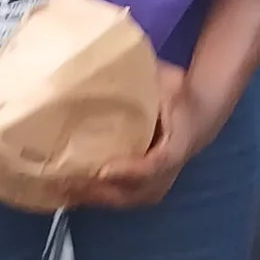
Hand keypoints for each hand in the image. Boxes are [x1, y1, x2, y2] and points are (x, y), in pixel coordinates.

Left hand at [73, 67, 198, 210]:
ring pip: (123, 200)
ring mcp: (157, 184)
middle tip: (67, 181)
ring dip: (92, 197)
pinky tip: (70, 191)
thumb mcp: (167, 82)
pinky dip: (95, 197)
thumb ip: (145, 78)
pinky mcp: (145, 189)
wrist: (198, 116)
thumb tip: (111, 60)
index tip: (103, 170)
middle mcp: (166, 172)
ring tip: (61, 189)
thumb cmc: (178, 96)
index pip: (153, 165)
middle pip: (131, 192)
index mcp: (175, 147)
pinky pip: (118, 198)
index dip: (129, 171)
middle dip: (98, 190)